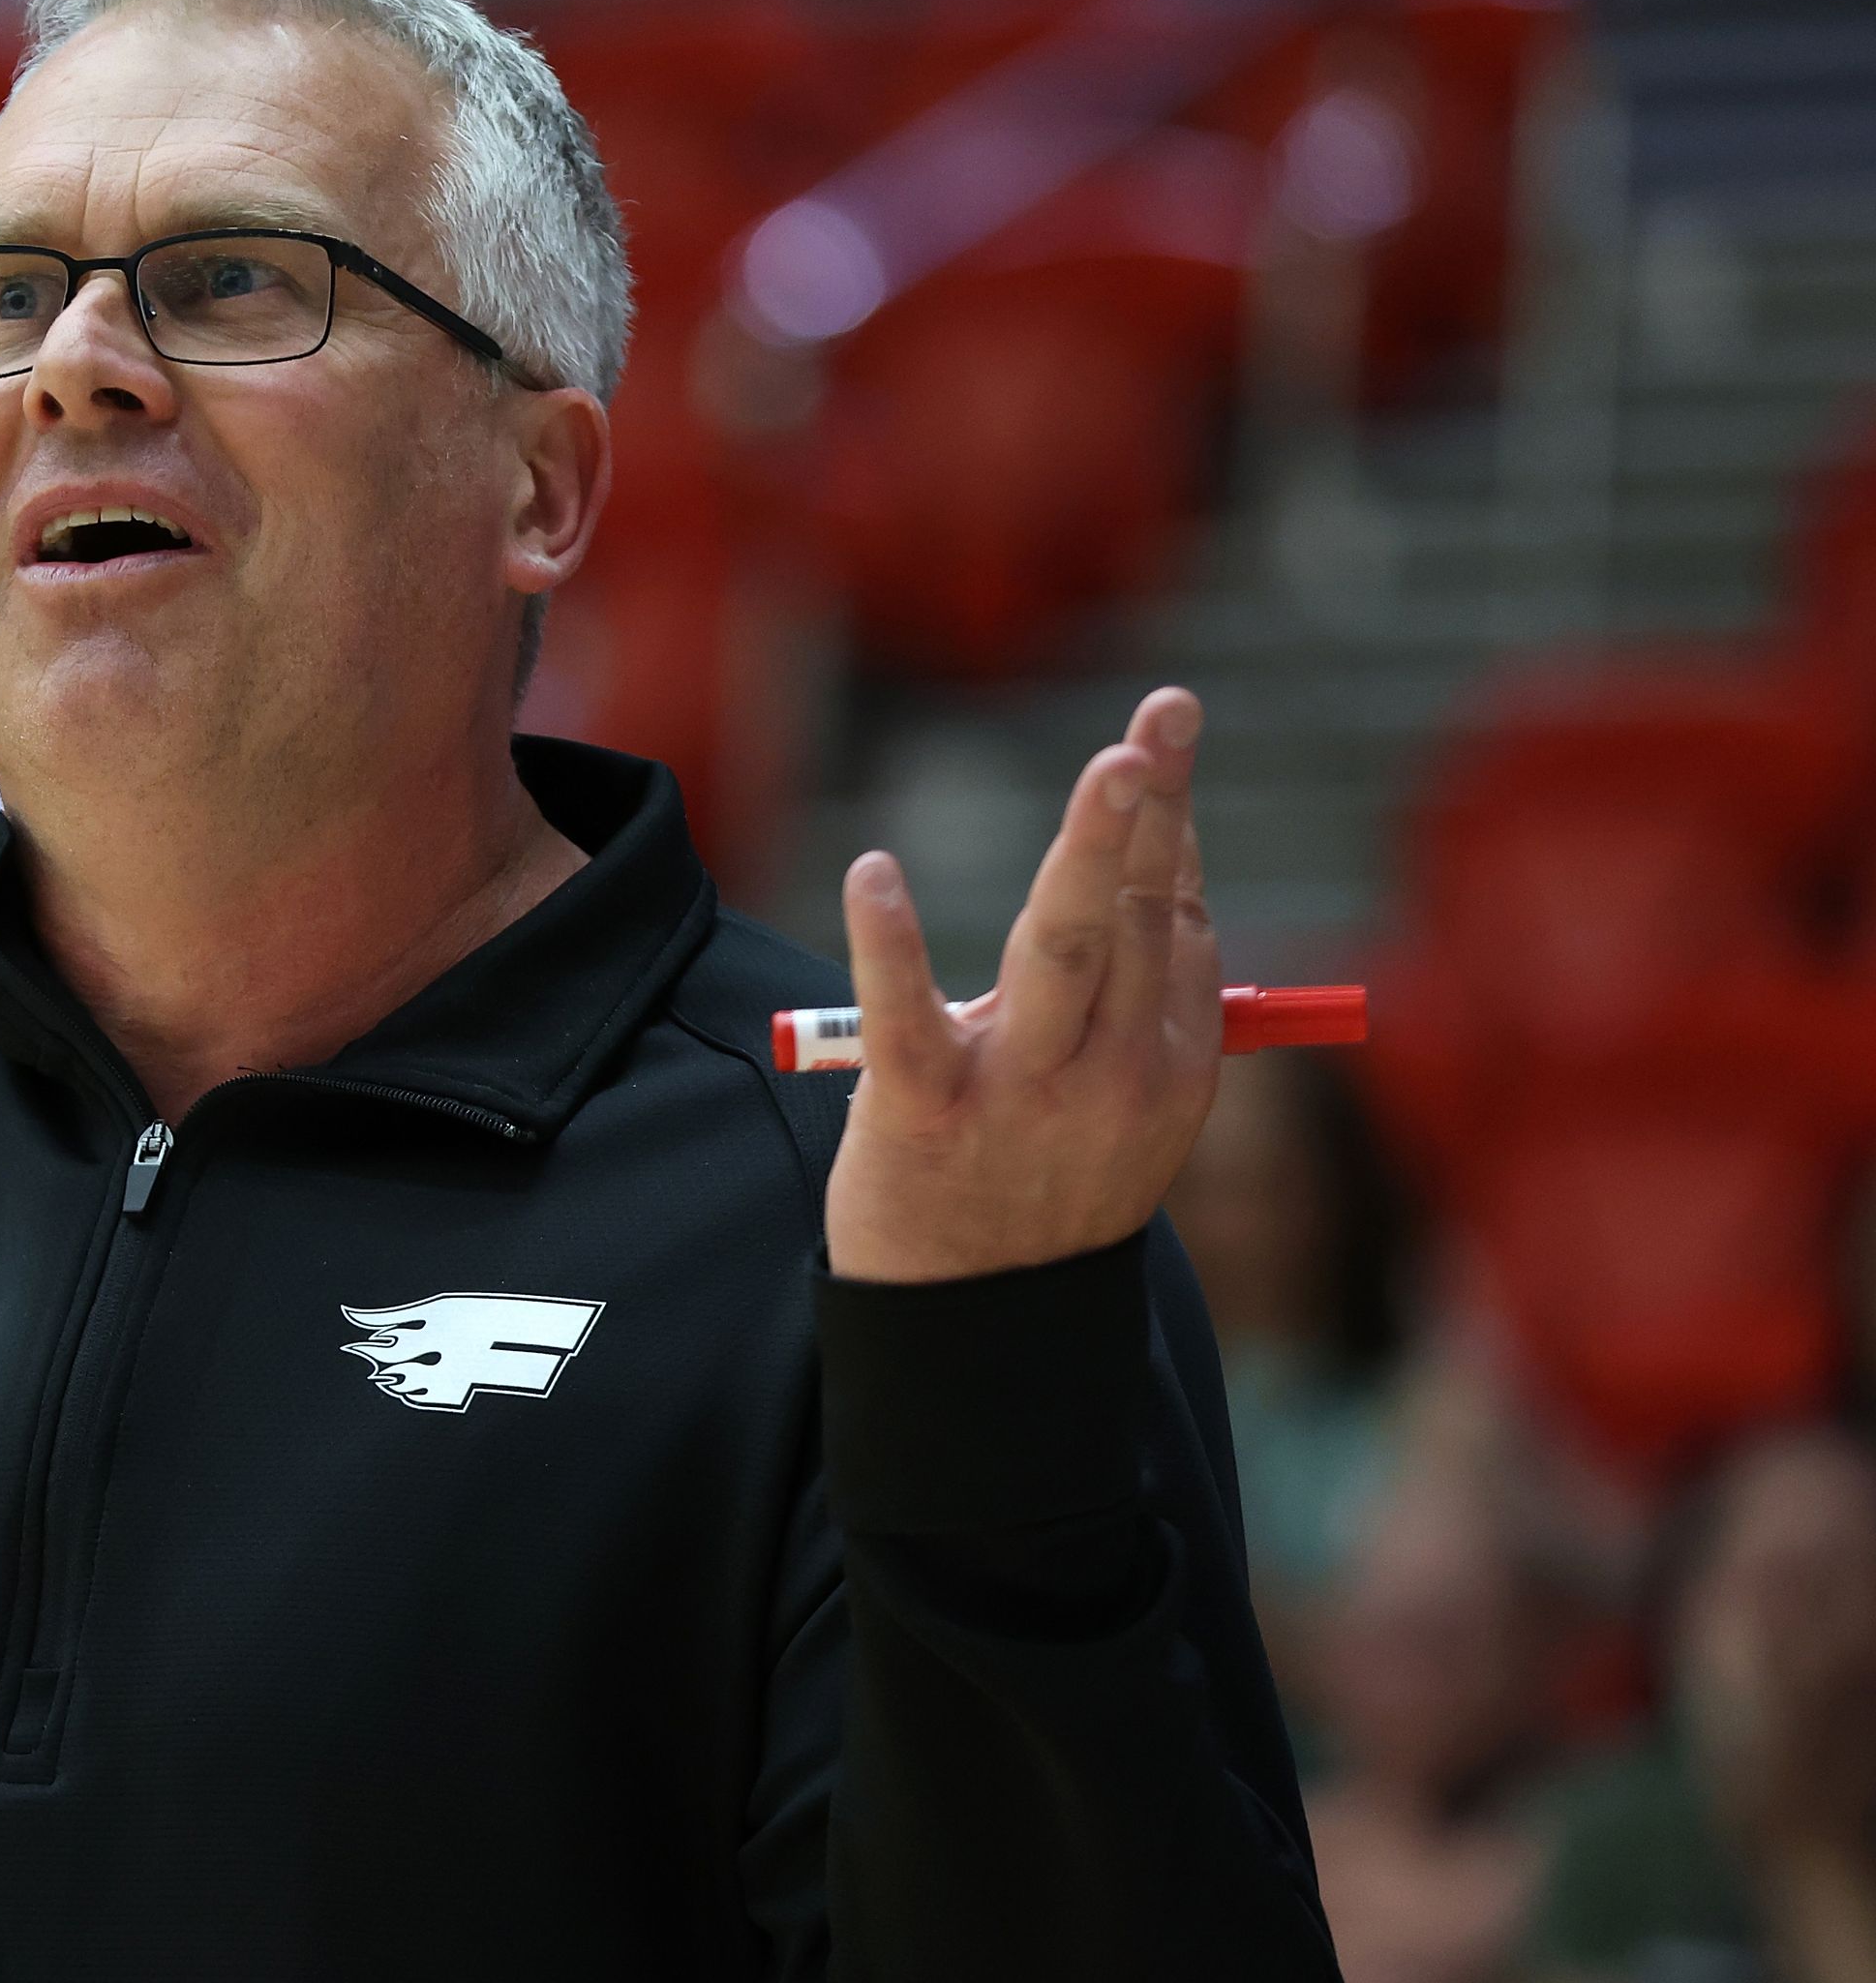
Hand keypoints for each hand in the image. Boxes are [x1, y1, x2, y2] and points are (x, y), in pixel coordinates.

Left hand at [824, 688, 1216, 1283]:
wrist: (977, 1325)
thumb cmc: (1042, 1186)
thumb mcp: (1128, 1109)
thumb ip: (1141, 1006)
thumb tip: (1152, 880)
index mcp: (1169, 1067)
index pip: (1173, 923)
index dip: (1163, 831)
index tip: (1154, 746)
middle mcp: (1112, 1075)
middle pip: (1133, 918)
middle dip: (1150, 816)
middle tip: (1157, 723)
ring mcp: (1020, 1094)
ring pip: (1062, 951)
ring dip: (1091, 851)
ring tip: (1113, 766)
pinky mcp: (924, 1112)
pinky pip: (907, 1016)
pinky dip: (888, 943)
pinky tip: (875, 873)